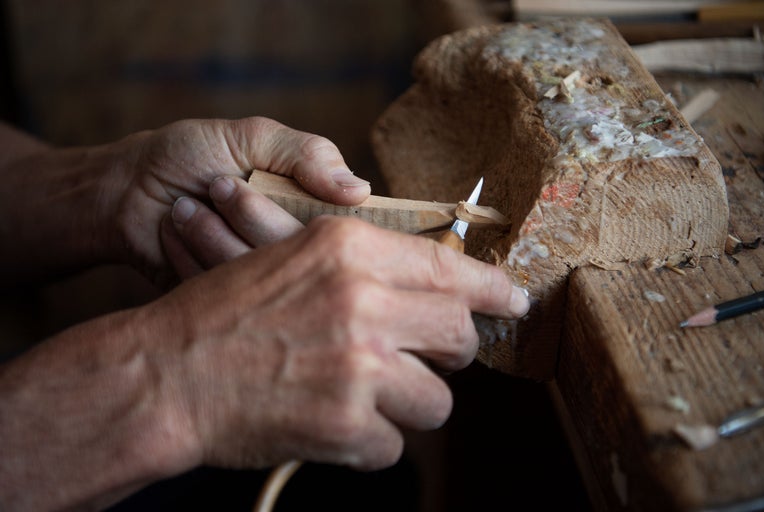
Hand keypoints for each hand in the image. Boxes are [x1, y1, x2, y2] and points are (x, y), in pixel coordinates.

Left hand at [110, 117, 369, 283]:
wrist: (122, 190)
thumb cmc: (187, 155)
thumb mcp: (249, 137)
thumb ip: (307, 154)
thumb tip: (360, 192)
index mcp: (309, 213)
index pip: (344, 234)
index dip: (329, 223)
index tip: (292, 200)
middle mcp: (291, 252)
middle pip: (300, 254)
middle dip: (249, 213)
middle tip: (216, 185)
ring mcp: (256, 282)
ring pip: (259, 275)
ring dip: (212, 231)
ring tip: (185, 205)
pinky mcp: (220, 306)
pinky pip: (220, 293)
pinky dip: (189, 252)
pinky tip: (173, 229)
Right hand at [149, 216, 529, 470]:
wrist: (166, 373)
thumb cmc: (225, 314)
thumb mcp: (295, 259)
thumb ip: (370, 271)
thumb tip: (438, 294)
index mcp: (349, 249)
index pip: (447, 267)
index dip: (490, 287)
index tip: (515, 302)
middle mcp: (362, 301)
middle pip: (457, 335)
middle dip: (452, 355)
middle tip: (429, 361)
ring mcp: (358, 365)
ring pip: (437, 401)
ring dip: (407, 406)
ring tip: (362, 399)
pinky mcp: (347, 424)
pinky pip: (395, 445)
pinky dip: (369, 442)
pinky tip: (330, 425)